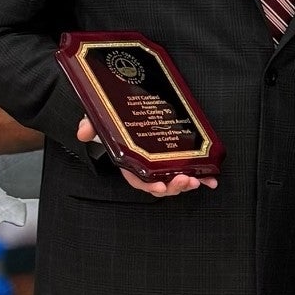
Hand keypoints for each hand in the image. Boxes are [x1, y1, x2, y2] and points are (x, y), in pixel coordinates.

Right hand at [76, 117, 216, 196]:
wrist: (124, 108)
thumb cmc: (114, 119)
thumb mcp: (101, 118)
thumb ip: (91, 124)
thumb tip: (83, 131)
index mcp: (129, 161)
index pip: (137, 179)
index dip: (148, 184)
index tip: (159, 185)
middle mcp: (146, 165)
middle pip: (159, 184)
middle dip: (173, 187)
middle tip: (186, 181)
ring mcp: (162, 162)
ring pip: (174, 180)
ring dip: (187, 183)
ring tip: (198, 181)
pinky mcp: (176, 155)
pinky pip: (187, 169)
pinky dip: (200, 175)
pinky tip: (211, 177)